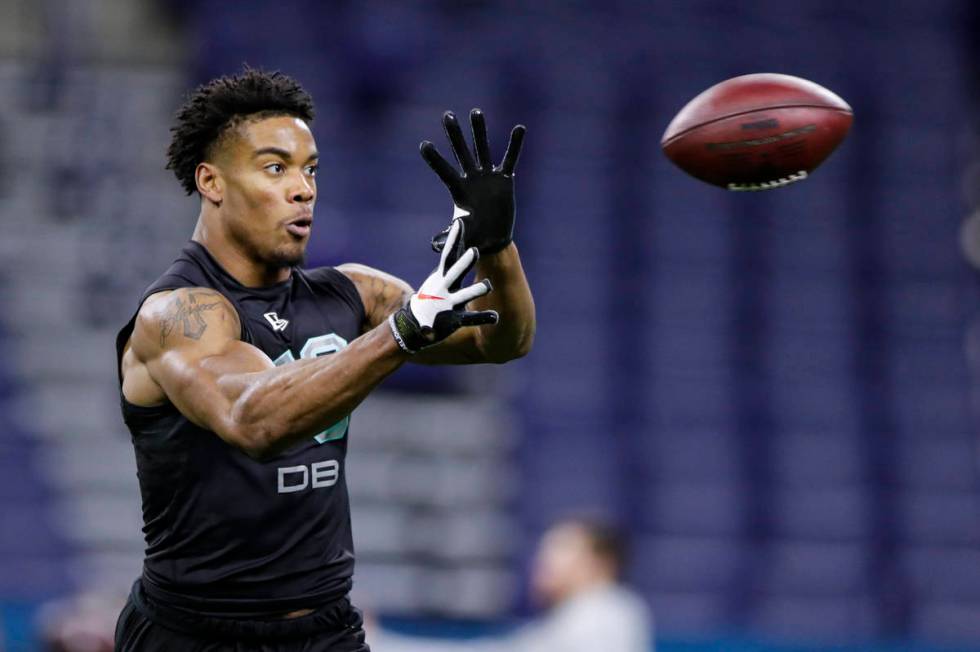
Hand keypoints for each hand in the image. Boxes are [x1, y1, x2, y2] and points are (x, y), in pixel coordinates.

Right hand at [388, 220, 498, 352]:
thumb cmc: (430, 297)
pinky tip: (495, 316)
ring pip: (464, 296)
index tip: (460, 223)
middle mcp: (444, 288)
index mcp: (441, 277)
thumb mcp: (438, 279)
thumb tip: (456, 244)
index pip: (448, 255)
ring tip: (488, 285)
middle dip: (464, 262)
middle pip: (455, 272)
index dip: (454, 240)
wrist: (413, 324)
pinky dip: (483, 317)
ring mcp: (449, 304)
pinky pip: (471, 319)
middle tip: (474, 250)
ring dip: (475, 290)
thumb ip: (450, 264)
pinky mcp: (454, 320)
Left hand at [421, 109, 525, 254]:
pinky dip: (515, 145)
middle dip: (455, 135)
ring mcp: (488, 177)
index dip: (434, 159)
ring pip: (483, 149)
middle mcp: (471, 179)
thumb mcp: (461, 237)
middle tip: (447, 115)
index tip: (423, 145)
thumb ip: (449, 237)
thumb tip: (434, 245)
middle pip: (461, 152)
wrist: (492, 240)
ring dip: (479, 131)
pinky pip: (510, 159)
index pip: (444, 171)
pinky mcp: (505, 180)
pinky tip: (519, 129)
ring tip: (475, 112)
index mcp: (458, 190)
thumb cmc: (473, 239)